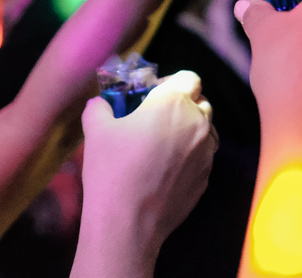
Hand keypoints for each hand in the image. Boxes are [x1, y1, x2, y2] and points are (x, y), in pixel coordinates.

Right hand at [80, 71, 217, 255]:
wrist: (127, 223)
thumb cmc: (112, 168)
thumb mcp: (96, 129)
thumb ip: (100, 107)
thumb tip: (100, 104)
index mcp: (174, 103)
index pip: (189, 77)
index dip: (171, 82)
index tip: (151, 94)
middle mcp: (198, 124)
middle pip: (201, 102)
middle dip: (182, 105)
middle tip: (154, 118)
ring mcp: (206, 154)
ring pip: (206, 131)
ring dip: (190, 131)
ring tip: (162, 145)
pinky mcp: (206, 180)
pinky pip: (202, 159)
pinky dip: (189, 157)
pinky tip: (165, 171)